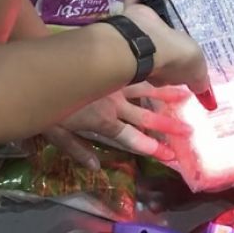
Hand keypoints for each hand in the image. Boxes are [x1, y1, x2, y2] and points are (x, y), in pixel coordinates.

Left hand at [42, 82, 191, 168]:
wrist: (44, 66)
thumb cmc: (45, 104)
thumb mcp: (55, 132)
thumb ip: (76, 149)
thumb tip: (96, 166)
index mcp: (103, 120)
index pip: (132, 138)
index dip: (150, 147)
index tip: (170, 155)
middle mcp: (114, 102)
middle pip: (145, 117)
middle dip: (167, 125)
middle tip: (189, 130)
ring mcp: (114, 82)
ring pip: (146, 90)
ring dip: (165, 94)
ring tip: (185, 95)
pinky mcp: (110, 68)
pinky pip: (134, 72)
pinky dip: (149, 72)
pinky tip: (162, 72)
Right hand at [121, 2, 210, 95]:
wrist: (146, 41)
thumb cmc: (174, 57)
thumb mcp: (196, 71)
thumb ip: (200, 78)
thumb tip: (205, 91)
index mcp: (165, 70)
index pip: (173, 67)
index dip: (180, 60)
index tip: (185, 47)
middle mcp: (151, 54)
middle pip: (160, 43)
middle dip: (168, 32)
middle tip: (179, 16)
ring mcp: (138, 34)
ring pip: (149, 21)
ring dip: (158, 7)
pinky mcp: (130, 16)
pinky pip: (136, 0)